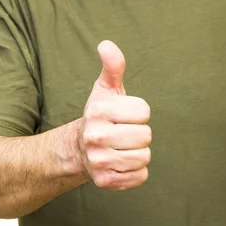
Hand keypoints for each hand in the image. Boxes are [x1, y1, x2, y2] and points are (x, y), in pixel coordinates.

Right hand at [77, 40, 151, 190]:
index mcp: (98, 111)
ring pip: (144, 157)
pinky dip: (136, 171)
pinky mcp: (106, 181)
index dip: (138, 112)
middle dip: (139, 133)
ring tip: (123, 147)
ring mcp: (99, 161)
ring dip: (139, 152)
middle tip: (123, 132)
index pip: (144, 111)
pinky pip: (141, 176)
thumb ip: (112, 66)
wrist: (80, 149)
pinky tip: (121, 162)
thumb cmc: (101, 114)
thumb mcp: (106, 88)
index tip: (124, 114)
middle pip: (145, 135)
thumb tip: (106, 44)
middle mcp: (95, 137)